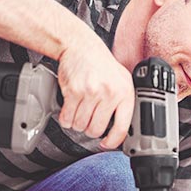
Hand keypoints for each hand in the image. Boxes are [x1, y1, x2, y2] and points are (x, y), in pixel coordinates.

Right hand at [56, 30, 133, 148]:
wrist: (81, 46)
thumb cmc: (102, 65)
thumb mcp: (122, 81)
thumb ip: (124, 103)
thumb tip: (122, 130)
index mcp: (125, 93)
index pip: (121, 128)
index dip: (112, 141)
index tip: (105, 144)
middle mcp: (109, 93)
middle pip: (96, 129)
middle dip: (90, 129)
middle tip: (88, 121)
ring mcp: (91, 92)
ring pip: (80, 125)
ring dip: (77, 123)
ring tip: (80, 112)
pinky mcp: (74, 91)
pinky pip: (67, 118)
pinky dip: (66, 119)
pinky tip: (70, 110)